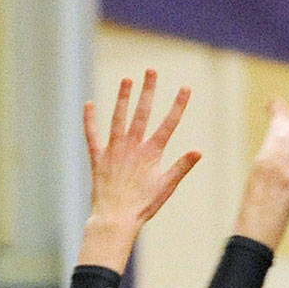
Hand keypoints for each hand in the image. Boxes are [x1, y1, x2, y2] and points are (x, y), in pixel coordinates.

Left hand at [78, 70, 200, 269]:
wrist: (116, 217)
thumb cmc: (143, 206)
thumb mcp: (166, 187)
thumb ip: (181, 167)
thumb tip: (198, 151)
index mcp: (151, 153)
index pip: (169, 124)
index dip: (178, 105)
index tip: (185, 87)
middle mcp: (132, 146)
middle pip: (142, 112)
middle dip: (148, 90)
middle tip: (151, 70)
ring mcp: (114, 149)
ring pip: (119, 117)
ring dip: (123, 97)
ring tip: (127, 79)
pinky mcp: (98, 156)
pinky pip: (92, 134)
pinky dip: (90, 119)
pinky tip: (90, 103)